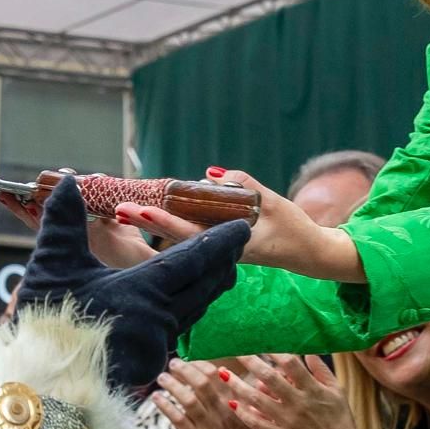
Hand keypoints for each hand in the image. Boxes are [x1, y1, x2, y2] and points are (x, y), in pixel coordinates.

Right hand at [17, 176, 248, 388]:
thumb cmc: (45, 324)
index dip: (220, 241)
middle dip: (223, 262)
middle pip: (206, 286)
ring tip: (217, 269)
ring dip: (208, 287)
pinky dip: (188, 310)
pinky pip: (178, 330)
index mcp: (145, 291)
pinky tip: (184, 306)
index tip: (241, 227)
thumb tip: (69, 181)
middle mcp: (161, 319)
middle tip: (237, 243)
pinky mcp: (150, 365)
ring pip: (195, 309)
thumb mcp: (54, 265)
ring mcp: (158, 346)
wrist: (42, 386)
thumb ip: (65, 220)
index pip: (195, 260)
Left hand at [115, 168, 363, 279]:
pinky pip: (191, 235)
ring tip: (125, 211)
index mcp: (232, 245)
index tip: (140, 211)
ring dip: (154, 225)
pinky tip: (150, 215)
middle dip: (148, 224)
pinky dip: (170, 224)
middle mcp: (220, 252)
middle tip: (119, 209)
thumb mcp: (276, 202)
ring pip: (179, 238)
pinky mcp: (220, 245)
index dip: (164, 222)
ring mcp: (219, 250)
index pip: (190, 233)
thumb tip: (211, 174)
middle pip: (175, 237)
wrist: (310, 255)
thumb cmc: (296, 229)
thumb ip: (246, 185)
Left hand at [152, 358, 254, 428]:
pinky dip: (165, 405)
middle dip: (184, 369)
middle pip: (201, 383)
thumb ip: (239, 395)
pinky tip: (156, 398)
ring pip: (188, 399)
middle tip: (173, 363)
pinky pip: (178, 419)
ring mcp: (209, 427)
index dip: (199, 364)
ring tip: (162, 378)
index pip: (216, 375)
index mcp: (235, 403)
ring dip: (172, 385)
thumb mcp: (247, 416)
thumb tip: (231, 372)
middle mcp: (223, 412)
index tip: (190, 359)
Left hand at [224, 353, 366, 428]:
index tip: (261, 341)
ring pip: (257, 400)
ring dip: (238, 386)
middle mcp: (298, 403)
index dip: (275, 352)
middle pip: (269, 378)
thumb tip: (307, 351)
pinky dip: (244, 413)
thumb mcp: (337, 390)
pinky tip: (232, 403)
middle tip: (236, 351)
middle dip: (251, 363)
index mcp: (312, 389)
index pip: (291, 364)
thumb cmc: (340, 418)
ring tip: (223, 374)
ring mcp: (287, 421)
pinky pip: (257, 424)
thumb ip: (321, 370)